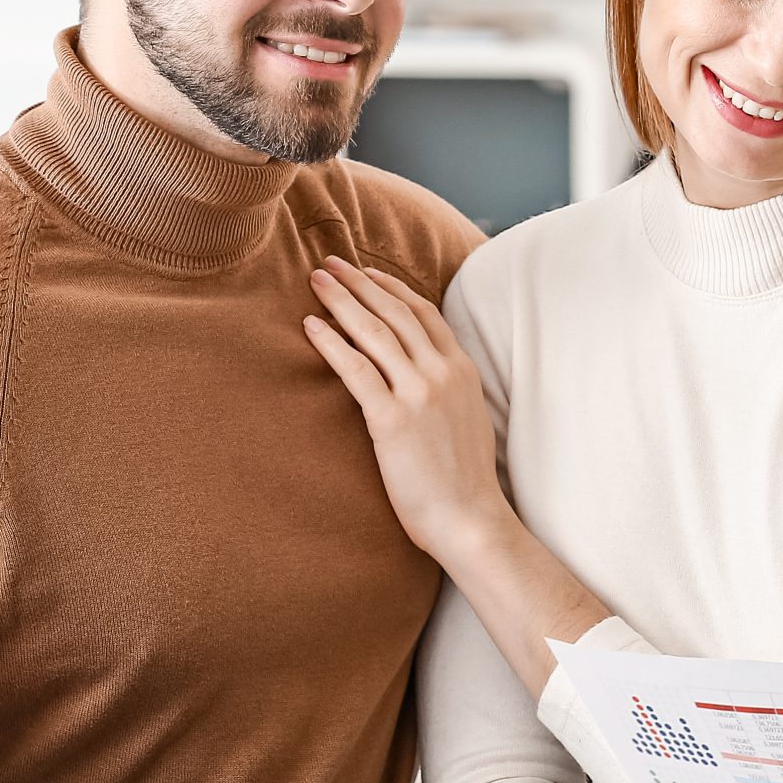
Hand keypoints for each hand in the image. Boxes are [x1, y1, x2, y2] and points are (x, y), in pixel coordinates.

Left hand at [303, 258, 504, 562]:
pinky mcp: (392, 420)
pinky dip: (331, 343)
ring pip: (374, 332)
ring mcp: (418, 394)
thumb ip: (447, 390)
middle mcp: (441, 374)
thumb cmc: (464, 481)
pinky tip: (311, 327)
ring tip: (315, 281)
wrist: (470, 519)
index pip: (423, 313)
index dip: (390, 287)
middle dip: (359, 283)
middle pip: (395, 313)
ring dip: (342, 301)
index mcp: (462, 371)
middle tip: (329, 263)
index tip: (365, 272)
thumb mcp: (467, 420)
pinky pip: (356, 370)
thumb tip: (423, 376)